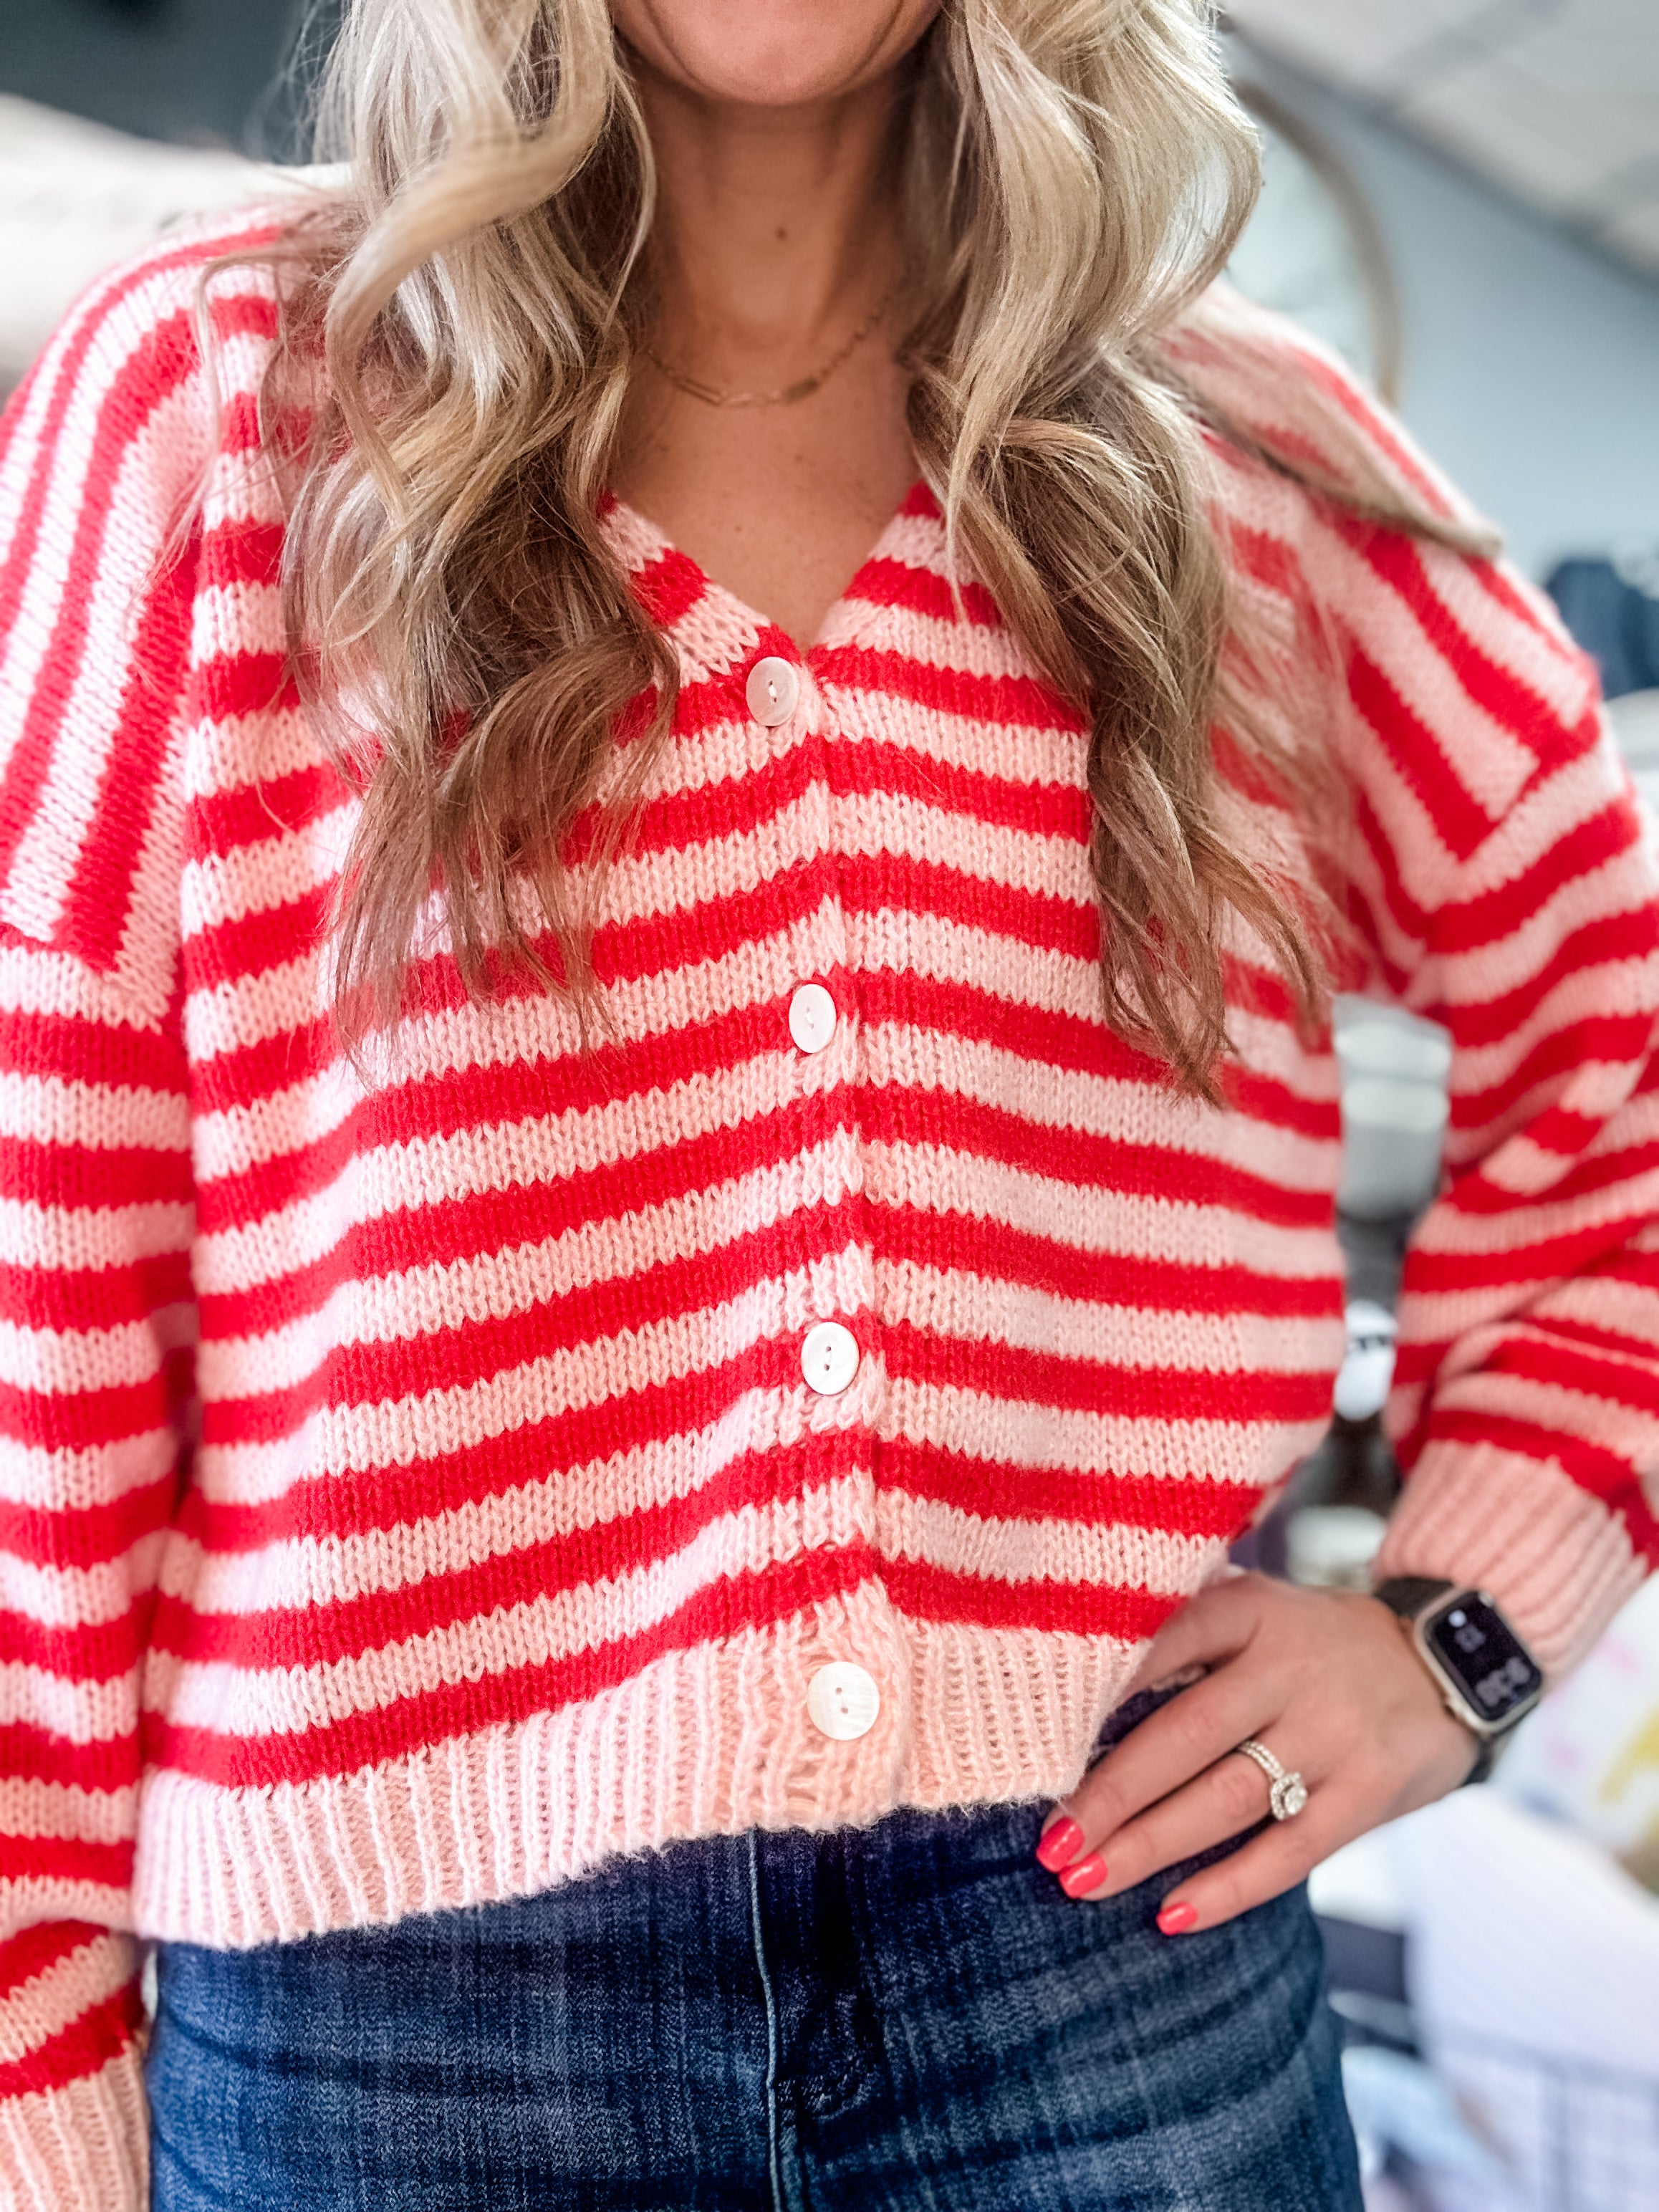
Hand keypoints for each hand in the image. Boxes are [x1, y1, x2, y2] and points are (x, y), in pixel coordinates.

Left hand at [1034, 1572, 1479, 1932]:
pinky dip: (1227, 1889)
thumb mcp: (1257, 1607)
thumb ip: (1184, 1627)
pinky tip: (1171, 1915)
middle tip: (1048, 1842)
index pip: (1163, 1643)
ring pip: (1226, 1800)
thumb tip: (1071, 1664)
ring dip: (1149, 1848)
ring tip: (1083, 1881)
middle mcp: (1289, 1668)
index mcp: (1249, 1610)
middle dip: (1109, 1796)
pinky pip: (1288, 1852)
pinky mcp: (1367, 1792)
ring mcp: (1332, 1733)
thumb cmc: (1314, 1641)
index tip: (1036, 1739)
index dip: (1098, 1692)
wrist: (1450, 1659)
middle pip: (1183, 1736)